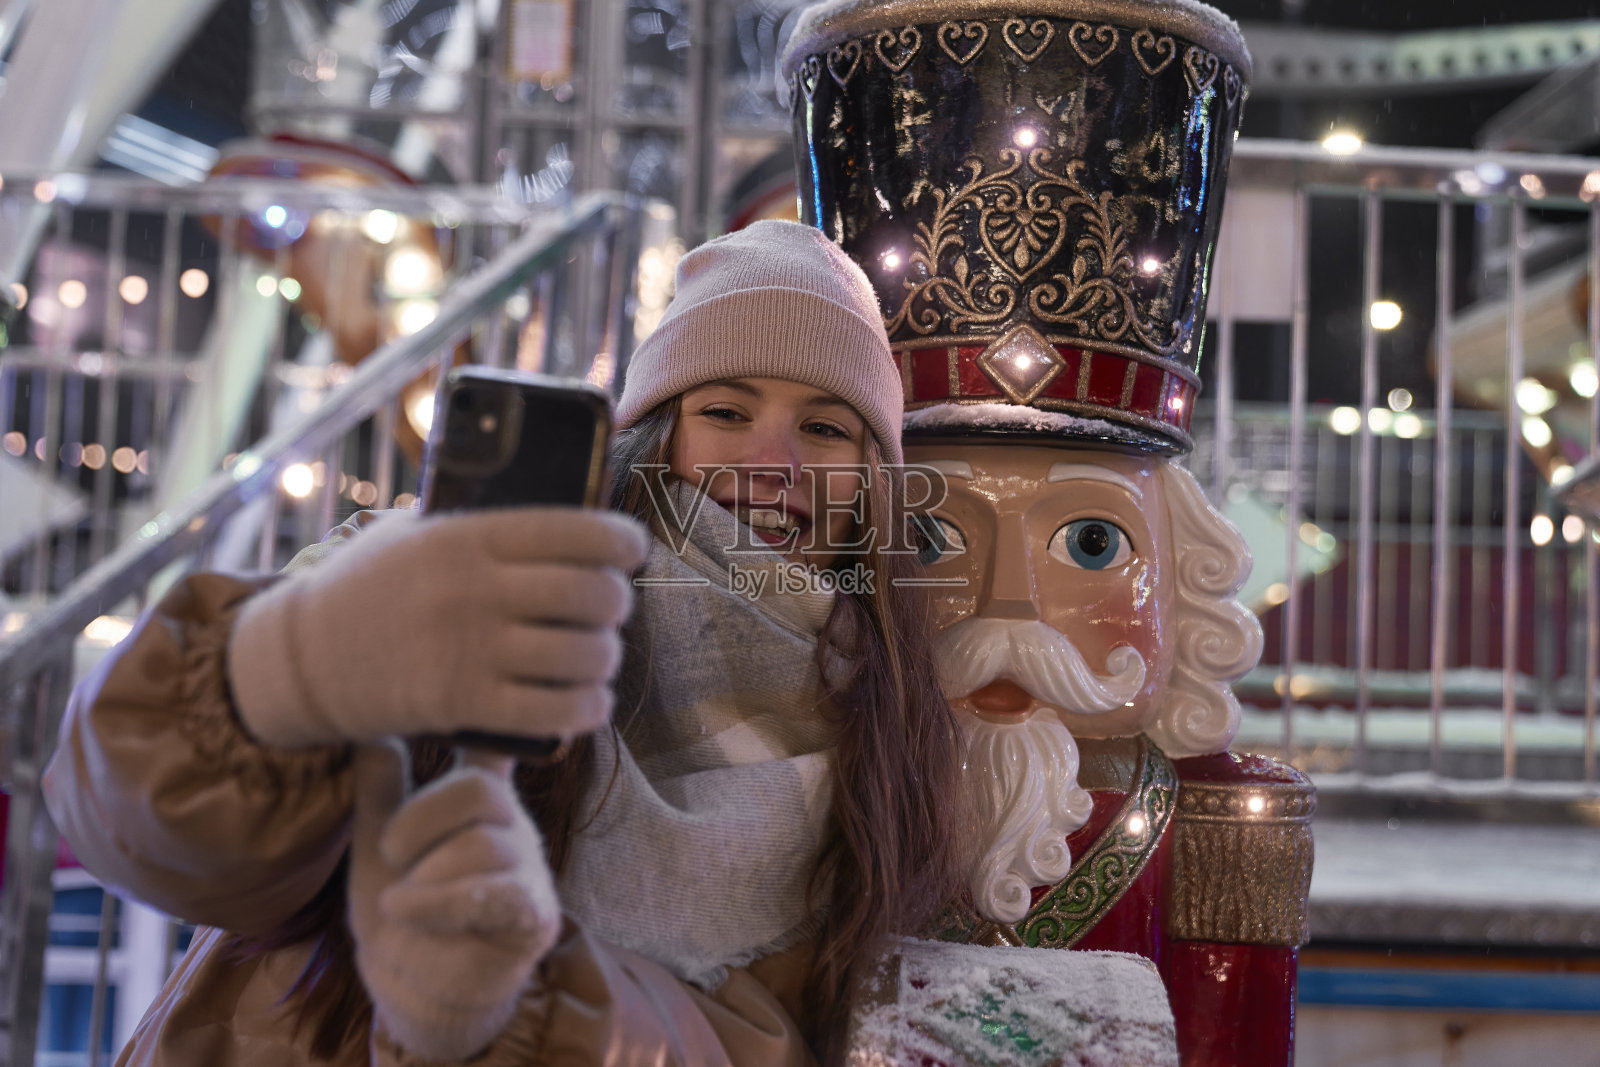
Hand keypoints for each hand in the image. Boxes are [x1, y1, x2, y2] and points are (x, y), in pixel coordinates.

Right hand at [227, 507, 648, 747]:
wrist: (300, 659)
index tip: (633, 551)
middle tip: (611, 610)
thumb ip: (478, 524)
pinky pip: (556, 709)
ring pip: (584, 655)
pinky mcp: (462, 703)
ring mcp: (469, 647)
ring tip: (599, 656)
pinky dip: (588, 708)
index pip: (577, 530)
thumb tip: (563, 519)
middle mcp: (475, 588)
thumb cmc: (368, 587)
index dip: (623, 542)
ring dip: (606, 659)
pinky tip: (590, 702)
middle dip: (618, 605)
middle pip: (593, 595)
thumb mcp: (414, 533)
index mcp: (468, 535)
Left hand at [348, 742, 560, 1061]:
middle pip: (478, 792)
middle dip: (420, 820)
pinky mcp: (530, 914)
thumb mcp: (379, 840)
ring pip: (481, 845)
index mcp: (480, 800)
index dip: (493, 723)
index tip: (478, 689)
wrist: (413, 984)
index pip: (493, 748)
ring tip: (402, 899)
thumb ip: (380, 787)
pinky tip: (402, 906)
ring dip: (424, 874)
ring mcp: (527, 869)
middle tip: (391, 851)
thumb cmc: (402, 906)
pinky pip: (489, 895)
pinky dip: (436, 901)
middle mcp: (512, 825)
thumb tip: (371, 727)